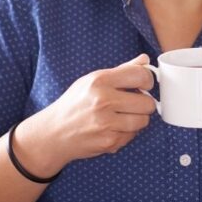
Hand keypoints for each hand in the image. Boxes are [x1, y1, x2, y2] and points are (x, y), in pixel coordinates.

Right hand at [17, 54, 156, 174]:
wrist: (53, 133)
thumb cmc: (75, 103)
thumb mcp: (92, 80)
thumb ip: (122, 70)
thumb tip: (145, 60)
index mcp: (100, 81)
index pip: (140, 75)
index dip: (147, 80)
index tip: (144, 84)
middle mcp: (103, 101)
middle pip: (147, 102)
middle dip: (144, 103)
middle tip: (132, 104)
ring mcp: (106, 123)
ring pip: (143, 121)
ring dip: (137, 119)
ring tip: (122, 116)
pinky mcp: (109, 141)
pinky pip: (133, 135)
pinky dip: (127, 133)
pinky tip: (113, 128)